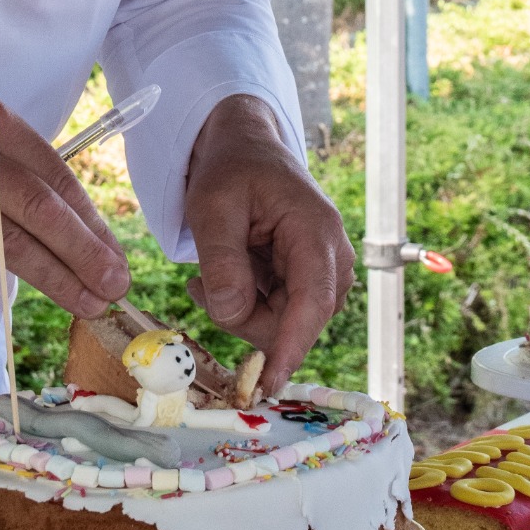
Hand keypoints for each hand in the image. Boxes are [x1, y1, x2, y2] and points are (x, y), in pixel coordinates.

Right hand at [0, 77, 129, 317]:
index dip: (88, 219)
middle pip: (37, 212)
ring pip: (9, 249)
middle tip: (116, 285)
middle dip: (84, 254)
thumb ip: (15, 166)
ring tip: (88, 302)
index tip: (115, 251)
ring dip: (55, 280)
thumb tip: (80, 229)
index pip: (52, 174)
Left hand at [182, 94, 354, 392]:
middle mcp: (330, 256)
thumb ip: (222, 261)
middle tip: (199, 286)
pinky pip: (277, 314)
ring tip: (207, 274)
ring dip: (242, 311)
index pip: (311, 302)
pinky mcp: (306, 281)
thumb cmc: (230, 169)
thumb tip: (231, 314)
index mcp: (316, 232)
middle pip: (293, 321)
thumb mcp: (212, 206)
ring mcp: (322, 271)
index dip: (290, 346)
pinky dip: (246, 305)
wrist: (243, 146)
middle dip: (244, 317)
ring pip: (283, 324)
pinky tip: (223, 276)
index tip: (267, 383)